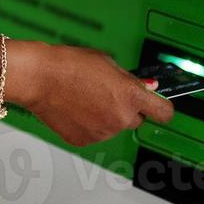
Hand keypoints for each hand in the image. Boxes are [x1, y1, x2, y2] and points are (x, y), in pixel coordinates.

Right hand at [8, 41, 173, 147]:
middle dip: (127, 109)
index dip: (163, 108)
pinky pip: (95, 133)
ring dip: (106, 116)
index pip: (164, 113)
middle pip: (137, 120)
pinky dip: (89, 124)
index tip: (159, 105)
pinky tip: (75, 108)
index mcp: (131, 96)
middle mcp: (121, 118)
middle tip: (107, 94)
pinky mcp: (85, 141)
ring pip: (114, 126)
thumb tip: (147, 89)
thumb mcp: (106, 62)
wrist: (38, 77)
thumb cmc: (69, 65)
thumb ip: (129, 79)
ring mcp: (103, 132)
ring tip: (84, 97)